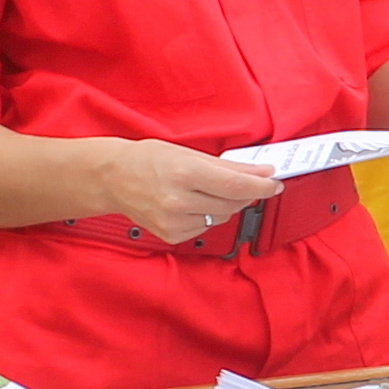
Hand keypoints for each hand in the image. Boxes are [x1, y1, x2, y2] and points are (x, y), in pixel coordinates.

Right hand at [93, 138, 282, 243]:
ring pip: (222, 217)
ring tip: (210, 189)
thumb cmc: (148, 159)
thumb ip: (227, 166)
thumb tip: (260, 173)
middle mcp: (179, 201)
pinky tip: (194, 203)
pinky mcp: (171, 235)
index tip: (275, 182)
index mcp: (185, 174)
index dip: (262, 186)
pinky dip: (208, 216)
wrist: (113, 178)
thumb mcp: (188, 153)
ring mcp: (174, 222)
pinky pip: (205, 228)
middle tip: (251, 182)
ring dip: (227, 204)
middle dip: (247, 193)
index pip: (236, 186)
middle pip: (233, 203)